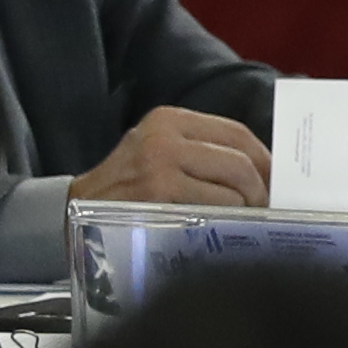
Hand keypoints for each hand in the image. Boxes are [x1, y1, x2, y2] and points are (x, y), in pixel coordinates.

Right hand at [74, 109, 267, 210]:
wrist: (70, 211)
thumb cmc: (127, 188)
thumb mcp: (159, 154)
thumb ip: (203, 154)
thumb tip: (264, 173)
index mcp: (168, 119)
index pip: (235, 132)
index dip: (264, 158)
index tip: (277, 179)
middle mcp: (164, 136)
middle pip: (240, 158)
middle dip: (262, 186)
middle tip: (267, 207)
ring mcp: (160, 164)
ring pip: (234, 183)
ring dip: (249, 206)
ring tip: (248, 219)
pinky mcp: (159, 193)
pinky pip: (217, 206)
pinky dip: (231, 218)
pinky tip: (226, 227)